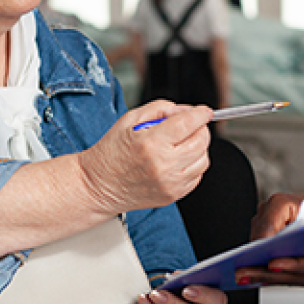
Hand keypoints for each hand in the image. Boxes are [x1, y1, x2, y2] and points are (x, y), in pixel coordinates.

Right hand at [78, 101, 213, 215]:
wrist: (98, 185)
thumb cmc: (111, 152)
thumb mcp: (129, 119)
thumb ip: (160, 108)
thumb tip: (184, 110)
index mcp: (151, 143)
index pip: (189, 123)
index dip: (201, 113)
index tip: (204, 111)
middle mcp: (163, 165)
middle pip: (201, 140)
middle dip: (200, 128)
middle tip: (190, 125)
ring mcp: (170, 183)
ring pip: (203, 159)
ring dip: (198, 147)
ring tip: (181, 143)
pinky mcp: (173, 195)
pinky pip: (197, 176)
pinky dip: (193, 164)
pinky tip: (178, 159)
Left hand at [236, 242, 303, 303]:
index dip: (295, 265)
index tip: (273, 262)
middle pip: (295, 273)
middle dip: (267, 271)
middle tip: (239, 270)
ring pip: (292, 273)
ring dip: (266, 272)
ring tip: (239, 270)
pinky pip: (298, 270)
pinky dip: (278, 270)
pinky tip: (261, 268)